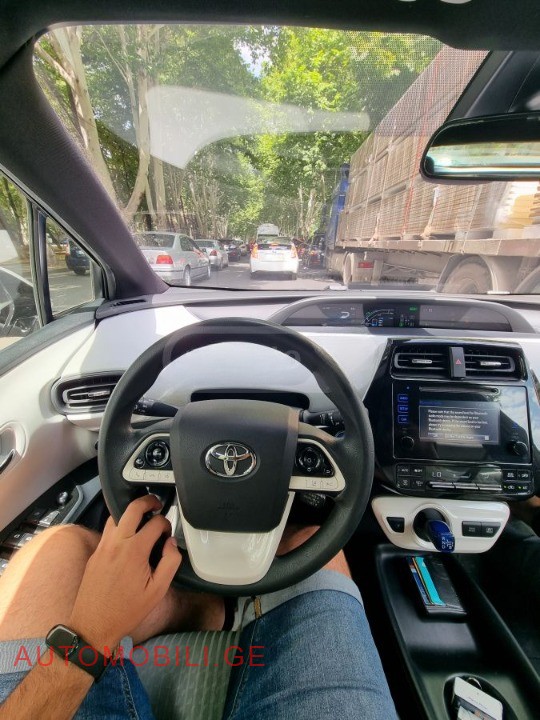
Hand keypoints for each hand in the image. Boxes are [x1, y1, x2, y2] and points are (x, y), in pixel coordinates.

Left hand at [68, 495, 180, 649]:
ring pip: (117, 515)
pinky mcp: (95, 553)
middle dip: (147, 501)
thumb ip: (170, 562)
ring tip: (142, 518)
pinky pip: (108, 530)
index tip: (168, 534)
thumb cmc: (126, 610)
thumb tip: (171, 544)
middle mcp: (117, 543)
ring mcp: (103, 546)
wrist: (93, 625)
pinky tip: (127, 537)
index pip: (155, 523)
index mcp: (135, 550)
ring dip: (131, 512)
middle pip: (132, 508)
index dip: (166, 524)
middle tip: (157, 504)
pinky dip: (119, 525)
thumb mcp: (158, 591)